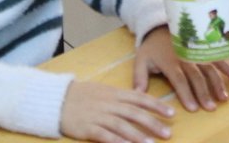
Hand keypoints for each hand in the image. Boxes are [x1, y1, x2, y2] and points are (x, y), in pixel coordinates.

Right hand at [60, 79, 174, 142]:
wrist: (56, 99)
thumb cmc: (81, 95)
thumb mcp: (103, 91)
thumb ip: (121, 96)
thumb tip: (140, 98)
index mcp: (114, 93)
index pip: (140, 98)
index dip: (157, 105)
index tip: (172, 113)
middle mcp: (109, 103)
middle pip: (135, 113)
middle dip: (153, 123)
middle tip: (168, 133)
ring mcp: (99, 115)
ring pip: (122, 125)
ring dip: (138, 135)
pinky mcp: (88, 128)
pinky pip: (105, 136)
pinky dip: (117, 142)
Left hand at [134, 26, 228, 111]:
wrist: (161, 24)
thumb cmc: (152, 46)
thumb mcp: (141, 59)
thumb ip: (139, 77)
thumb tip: (138, 94)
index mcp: (170, 62)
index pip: (180, 80)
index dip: (186, 94)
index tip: (193, 108)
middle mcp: (186, 57)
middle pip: (197, 77)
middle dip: (204, 93)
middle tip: (211, 108)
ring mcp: (198, 52)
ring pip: (210, 69)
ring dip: (218, 83)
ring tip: (224, 98)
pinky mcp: (206, 49)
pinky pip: (218, 58)